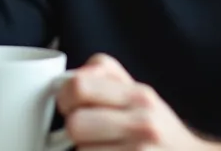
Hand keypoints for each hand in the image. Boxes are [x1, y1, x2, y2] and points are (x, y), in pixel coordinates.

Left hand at [58, 54, 207, 149]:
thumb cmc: (156, 127)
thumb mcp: (138, 94)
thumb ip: (103, 76)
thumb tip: (65, 81)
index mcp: (139, 96)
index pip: (79, 86)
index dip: (64, 95)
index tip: (69, 103)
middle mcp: (143, 123)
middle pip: (75, 124)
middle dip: (73, 129)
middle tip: (84, 131)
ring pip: (81, 150)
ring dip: (85, 150)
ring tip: (104, 147)